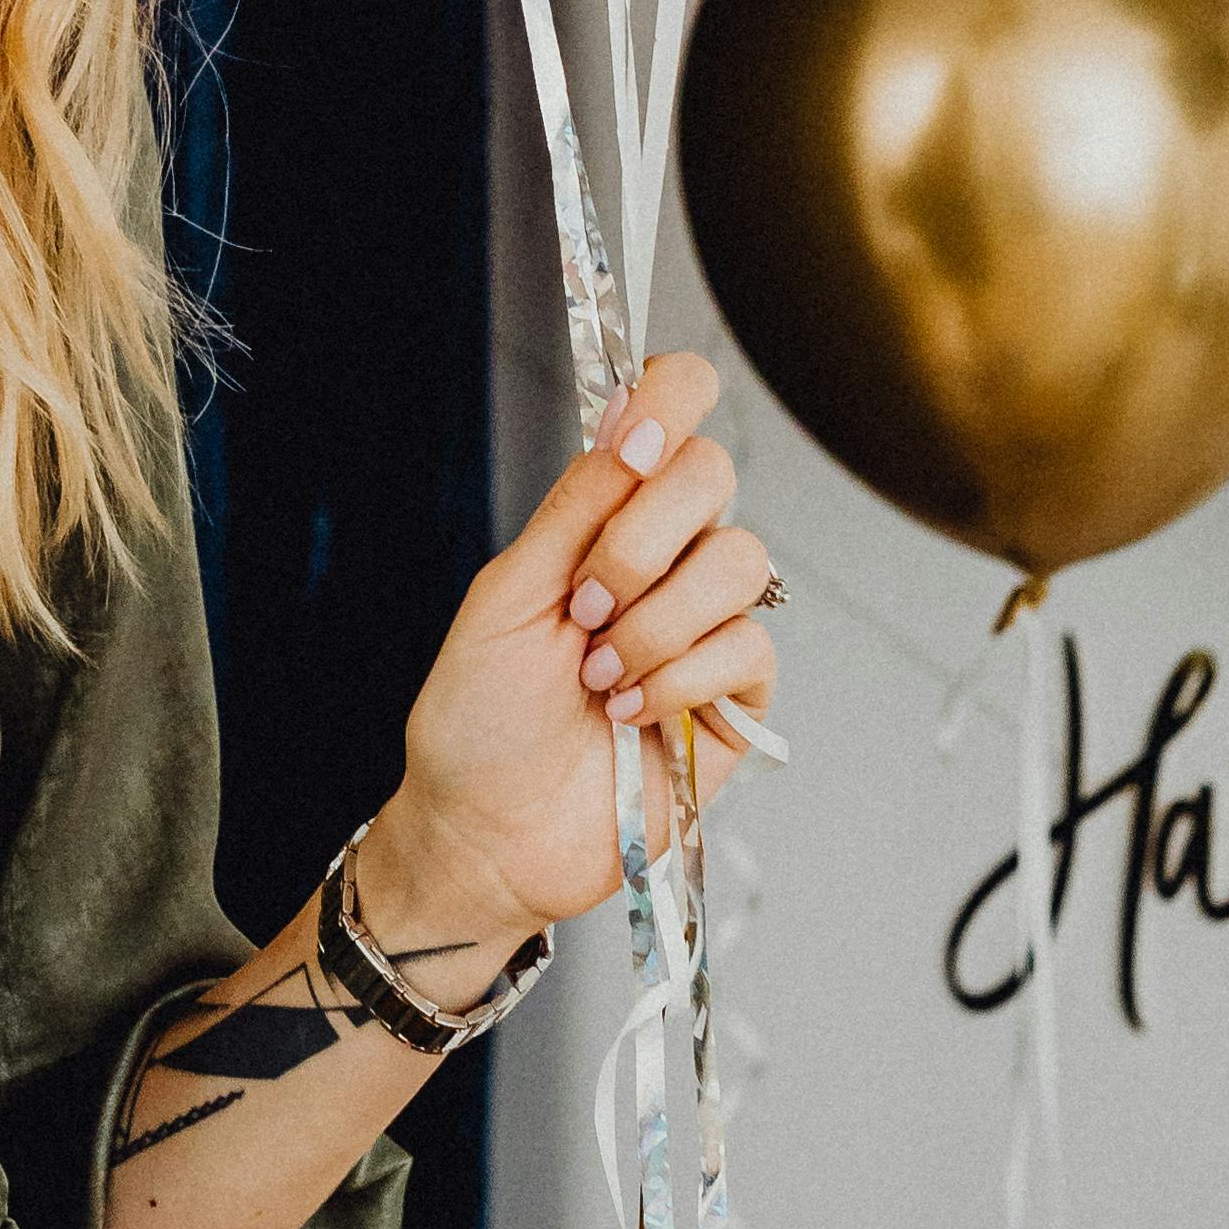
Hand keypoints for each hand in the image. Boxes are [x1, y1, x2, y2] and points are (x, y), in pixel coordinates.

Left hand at [371, 354, 772, 959]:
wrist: (487, 829)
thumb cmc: (480, 714)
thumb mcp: (505, 594)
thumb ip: (574, 510)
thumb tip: (630, 429)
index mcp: (604, 516)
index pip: (673, 411)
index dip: (671, 399)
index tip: (634, 443)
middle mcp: (665, 558)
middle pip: (713, 474)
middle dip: (641, 542)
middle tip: (585, 607)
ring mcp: (705, 626)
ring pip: (741, 561)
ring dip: (655, 624)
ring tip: (599, 677)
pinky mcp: (736, 699)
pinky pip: (748, 647)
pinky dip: (680, 679)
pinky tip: (631, 714)